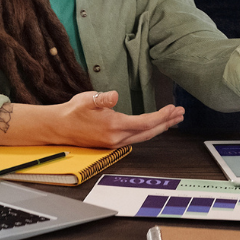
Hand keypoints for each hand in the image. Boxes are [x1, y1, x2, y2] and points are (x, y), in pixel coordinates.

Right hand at [54, 91, 183, 148]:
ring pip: (143, 136)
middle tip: (180, 113)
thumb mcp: (87, 99)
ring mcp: (115, 142)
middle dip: (166, 122)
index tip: (173, 109)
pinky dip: (149, 130)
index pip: (145, 122)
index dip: (161, 116)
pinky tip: (154, 125)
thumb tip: (114, 96)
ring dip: (160, 127)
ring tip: (173, 118)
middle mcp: (117, 137)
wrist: (58, 127)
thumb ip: (102, 99)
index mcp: (113, 125)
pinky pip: (136, 137)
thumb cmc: (73, 111)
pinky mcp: (112, 143)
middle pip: (149, 132)